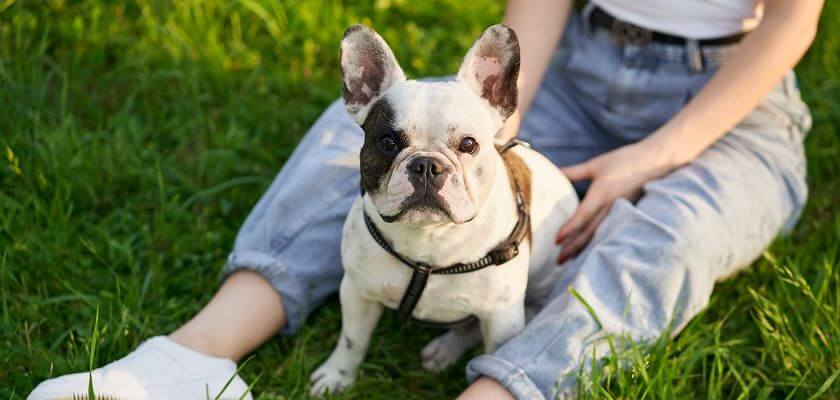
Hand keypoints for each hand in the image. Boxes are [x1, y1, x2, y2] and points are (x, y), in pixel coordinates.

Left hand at [555, 140, 677, 263]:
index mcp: (602, 193)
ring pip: (599, 235)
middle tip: (558, 261)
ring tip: (569, 260)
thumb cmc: (624, 160)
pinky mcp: (626, 215)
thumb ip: (573, 172)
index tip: (556, 240)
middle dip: (573, 247)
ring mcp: (620, 212)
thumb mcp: (596, 165)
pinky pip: (609, 232)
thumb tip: (553, 172)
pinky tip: (589, 251)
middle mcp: (611, 206)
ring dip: (584, 249)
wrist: (656, 162)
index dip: (569, 229)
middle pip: (589, 232)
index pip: (583, 216)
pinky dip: (597, 242)